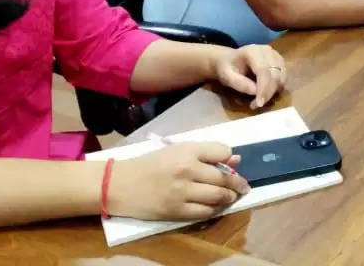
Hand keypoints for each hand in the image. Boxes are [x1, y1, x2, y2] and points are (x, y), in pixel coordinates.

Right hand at [107, 142, 250, 221]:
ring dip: (229, 197)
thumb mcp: (176, 151)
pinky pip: (205, 212)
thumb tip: (236, 159)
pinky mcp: (176, 211)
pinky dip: (214, 210)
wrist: (119, 184)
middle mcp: (187, 169)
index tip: (231, 164)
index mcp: (187, 150)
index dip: (230, 158)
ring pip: (218, 196)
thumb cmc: (150, 164)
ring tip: (231, 197)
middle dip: (238, 183)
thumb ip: (206, 154)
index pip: (223, 151)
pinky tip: (215, 206)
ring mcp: (182, 192)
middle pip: (225, 177)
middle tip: (243, 187)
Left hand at [212, 45, 286, 108]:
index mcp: (253, 51)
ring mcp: (276, 55)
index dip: (263, 89)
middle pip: (275, 75)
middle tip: (257, 105)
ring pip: (281, 77)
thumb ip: (238, 82)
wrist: (229, 59)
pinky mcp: (280, 62)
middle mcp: (268, 51)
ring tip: (259, 100)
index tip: (259, 104)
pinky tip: (265, 93)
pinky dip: (276, 88)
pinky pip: (283, 78)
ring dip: (273, 92)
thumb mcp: (226, 75)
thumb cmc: (227, 67)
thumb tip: (255, 92)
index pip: (264, 71)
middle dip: (268, 93)